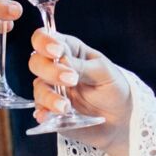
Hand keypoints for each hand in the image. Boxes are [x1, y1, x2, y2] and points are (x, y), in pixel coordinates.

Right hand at [28, 29, 133, 155]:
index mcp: (69, 50)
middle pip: (36, 61)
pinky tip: (48, 116)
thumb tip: (62, 60)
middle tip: (71, 80)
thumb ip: (82, 66)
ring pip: (38, 87)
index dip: (45, 42)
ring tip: (66, 107)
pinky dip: (42, 112)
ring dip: (49, 96)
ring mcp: (52, 88)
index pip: (45, 38)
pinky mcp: (50, 108)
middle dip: (50, 71)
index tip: (57, 52)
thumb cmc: (112, 87)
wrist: (118, 118)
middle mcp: (55, 67)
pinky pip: (40, 108)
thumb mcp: (104, 72)